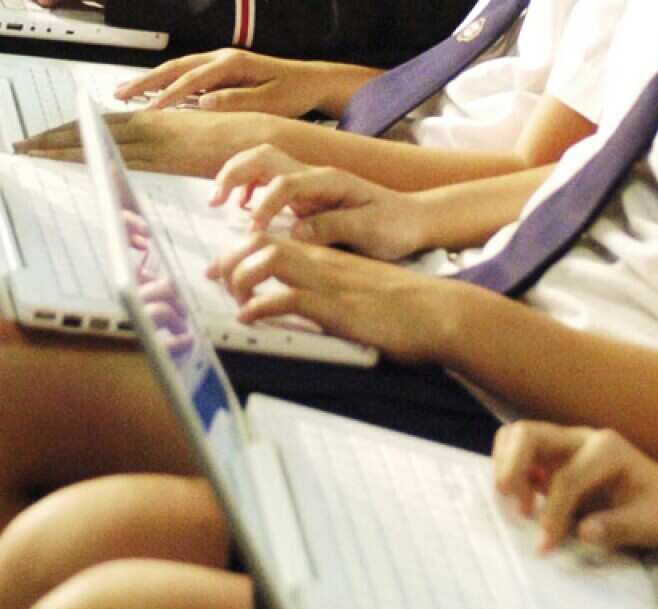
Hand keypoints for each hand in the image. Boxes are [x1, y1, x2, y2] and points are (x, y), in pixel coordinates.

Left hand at [14, 110, 293, 177]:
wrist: (257, 139)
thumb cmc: (229, 147)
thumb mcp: (189, 146)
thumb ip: (165, 155)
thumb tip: (142, 169)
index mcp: (152, 123)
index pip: (99, 127)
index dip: (68, 132)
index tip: (41, 139)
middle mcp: (147, 128)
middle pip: (89, 131)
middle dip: (52, 138)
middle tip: (20, 145)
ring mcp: (152, 142)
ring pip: (96, 142)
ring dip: (61, 147)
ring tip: (30, 153)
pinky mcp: (161, 158)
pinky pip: (118, 158)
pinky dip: (90, 158)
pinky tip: (69, 163)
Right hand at [113, 49, 331, 115]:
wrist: (310, 81)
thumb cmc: (293, 92)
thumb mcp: (270, 100)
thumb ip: (237, 101)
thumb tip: (204, 104)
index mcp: (233, 63)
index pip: (194, 79)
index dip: (170, 94)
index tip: (151, 110)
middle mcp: (222, 58)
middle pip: (176, 67)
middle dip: (146, 81)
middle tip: (119, 95)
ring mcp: (219, 64)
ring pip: (177, 69)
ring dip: (150, 81)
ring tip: (124, 93)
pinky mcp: (219, 73)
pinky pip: (186, 77)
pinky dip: (165, 84)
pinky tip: (150, 96)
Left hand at [205, 233, 462, 363]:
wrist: (441, 314)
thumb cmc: (406, 307)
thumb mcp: (360, 289)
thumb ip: (332, 289)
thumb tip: (304, 306)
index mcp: (328, 255)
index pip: (274, 238)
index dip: (239, 251)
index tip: (221, 271)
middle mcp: (324, 261)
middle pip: (261, 240)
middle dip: (230, 259)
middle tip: (216, 283)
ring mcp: (329, 281)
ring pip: (268, 259)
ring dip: (241, 279)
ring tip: (236, 302)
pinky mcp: (336, 307)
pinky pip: (286, 298)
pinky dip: (260, 307)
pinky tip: (250, 320)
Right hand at [210, 145, 433, 259]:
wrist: (415, 219)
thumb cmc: (395, 226)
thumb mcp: (370, 230)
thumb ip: (332, 228)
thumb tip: (295, 232)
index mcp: (330, 181)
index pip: (284, 183)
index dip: (263, 206)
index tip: (254, 232)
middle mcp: (315, 175)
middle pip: (264, 156)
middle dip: (234, 173)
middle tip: (214, 201)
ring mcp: (309, 182)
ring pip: (263, 164)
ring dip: (236, 177)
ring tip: (218, 202)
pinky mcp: (306, 195)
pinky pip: (269, 182)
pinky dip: (249, 189)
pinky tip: (244, 209)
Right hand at [492, 422, 657, 551]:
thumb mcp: (650, 523)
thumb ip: (617, 526)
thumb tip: (582, 531)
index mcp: (607, 450)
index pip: (566, 478)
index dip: (553, 514)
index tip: (545, 544)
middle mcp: (581, 438)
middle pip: (527, 435)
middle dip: (512, 470)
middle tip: (518, 509)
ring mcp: (565, 442)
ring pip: (516, 436)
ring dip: (505, 467)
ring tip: (518, 504)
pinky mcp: (553, 454)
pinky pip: (517, 449)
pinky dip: (508, 469)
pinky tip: (522, 499)